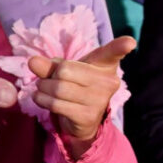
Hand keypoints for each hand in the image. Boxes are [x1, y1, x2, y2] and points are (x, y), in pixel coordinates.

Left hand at [28, 35, 135, 157]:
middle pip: (64, 70)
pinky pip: (56, 104)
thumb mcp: (64, 71)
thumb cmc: (75, 85)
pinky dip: (42, 100)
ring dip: (43, 89)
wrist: (81, 119)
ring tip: (45, 89)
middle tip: (52, 80)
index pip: (112, 53)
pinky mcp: (88, 116)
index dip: (121, 46)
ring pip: (58, 88)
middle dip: (50, 75)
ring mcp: (99, 100)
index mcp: (105, 65)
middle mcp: (107, 82)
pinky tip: (43, 99)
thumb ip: (49, 65)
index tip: (130, 43)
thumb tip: (32, 61)